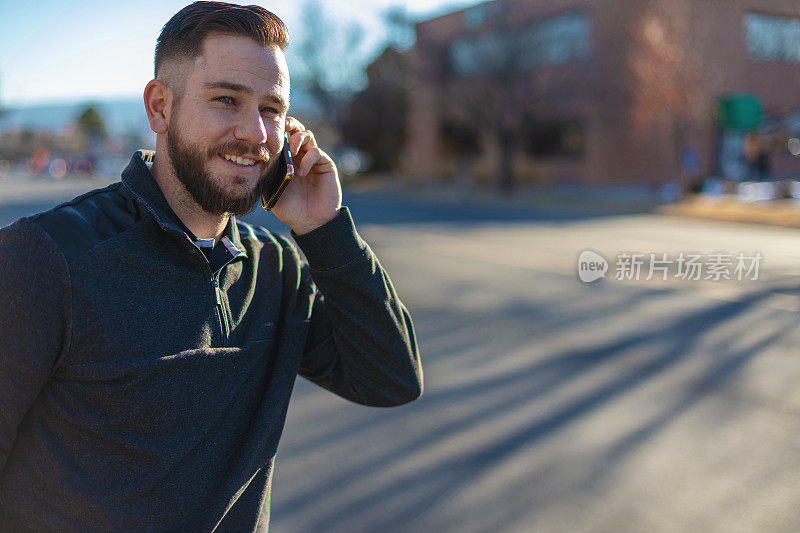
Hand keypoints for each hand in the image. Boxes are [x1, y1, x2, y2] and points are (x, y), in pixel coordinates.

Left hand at [270, 117, 341, 234]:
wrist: (310, 222)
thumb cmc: (291, 209)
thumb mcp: (272, 191)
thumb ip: (266, 175)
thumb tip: (256, 159)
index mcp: (287, 159)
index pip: (283, 136)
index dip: (278, 128)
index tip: (268, 127)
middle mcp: (300, 156)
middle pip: (297, 129)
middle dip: (290, 124)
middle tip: (282, 127)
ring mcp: (313, 160)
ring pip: (308, 136)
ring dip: (298, 139)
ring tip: (292, 152)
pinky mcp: (325, 165)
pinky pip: (316, 152)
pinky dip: (308, 158)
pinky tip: (301, 173)